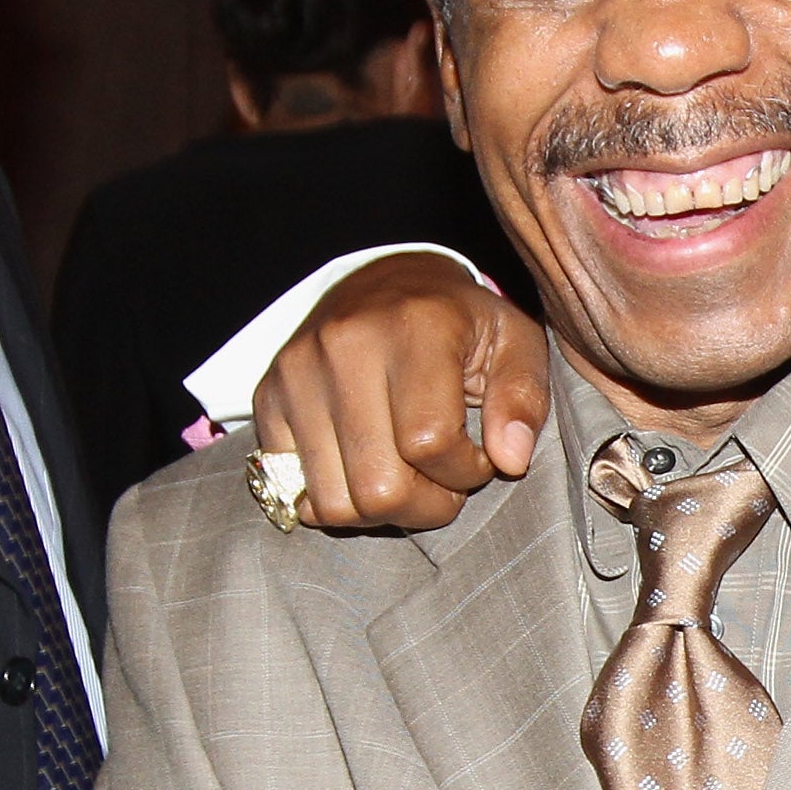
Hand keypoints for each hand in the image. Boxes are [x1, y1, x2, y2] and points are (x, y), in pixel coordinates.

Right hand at [252, 250, 551, 529]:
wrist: (388, 282)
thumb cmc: (461, 324)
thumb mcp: (516, 345)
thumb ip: (524, 400)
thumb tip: (510, 459)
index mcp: (412, 326)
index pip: (429, 444)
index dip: (465, 472)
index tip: (480, 457)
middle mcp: (343, 345)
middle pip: (377, 486)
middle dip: (425, 504)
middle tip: (443, 477)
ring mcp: (297, 371)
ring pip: (334, 502)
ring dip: (380, 508)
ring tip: (407, 471)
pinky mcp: (267, 395)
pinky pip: (293, 490)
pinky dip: (337, 497)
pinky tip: (367, 465)